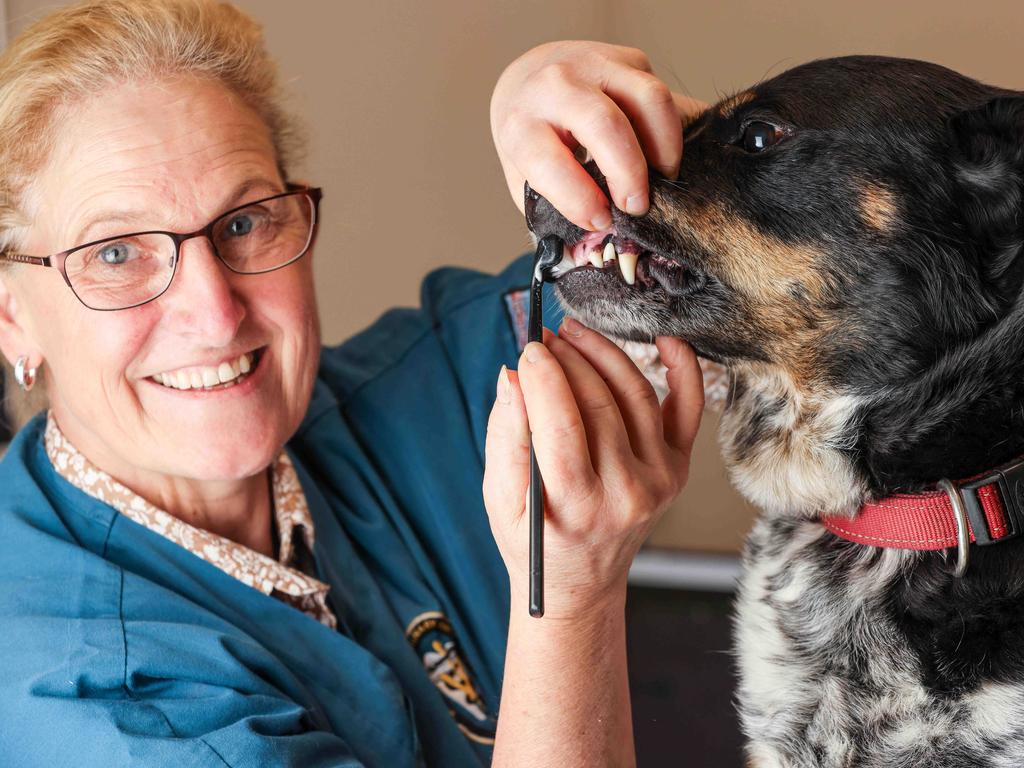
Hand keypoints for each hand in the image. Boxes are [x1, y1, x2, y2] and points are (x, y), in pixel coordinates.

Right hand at [483, 318, 704, 618]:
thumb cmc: (535, 541)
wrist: (581, 582)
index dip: (544, 377)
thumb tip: (513, 376)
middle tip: (543, 338)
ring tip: (573, 334)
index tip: (527, 349)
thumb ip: (505, 436)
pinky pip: (688, 409)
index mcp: (576, 505)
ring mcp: (659, 479)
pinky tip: (664, 340)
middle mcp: (626, 493)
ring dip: (604, 353)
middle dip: (568, 359)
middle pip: (599, 403)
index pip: (561, 424)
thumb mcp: (499, 499)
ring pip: (636, 395)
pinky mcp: (676, 468)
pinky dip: (683, 369)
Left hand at [490, 40, 706, 231]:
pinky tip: (657, 155)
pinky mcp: (628, 59)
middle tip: (637, 207)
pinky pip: (660, 95)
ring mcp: (595, 64)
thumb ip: (554, 214)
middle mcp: (554, 87)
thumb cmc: (532, 142)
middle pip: (604, 124)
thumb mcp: (527, 179)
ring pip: (648, 99)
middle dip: (629, 173)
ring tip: (662, 179)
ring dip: (663, 148)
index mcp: (520, 124)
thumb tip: (590, 256)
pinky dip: (667, 132)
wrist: (528, 82)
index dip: (579, 198)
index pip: (549, 160)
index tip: (600, 221)